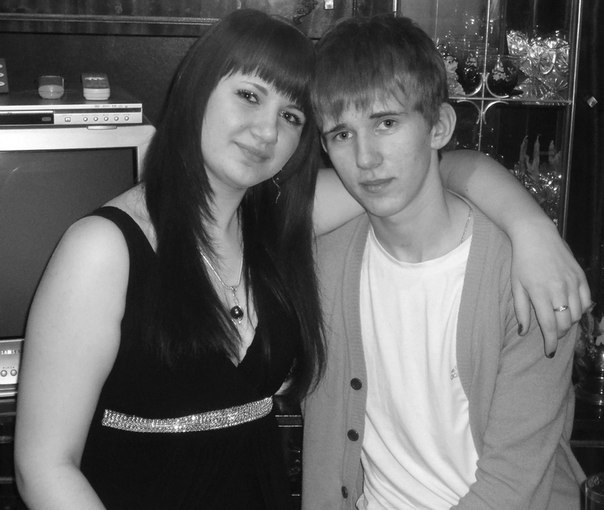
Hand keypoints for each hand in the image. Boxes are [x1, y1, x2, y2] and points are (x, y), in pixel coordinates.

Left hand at [510, 220, 590, 356]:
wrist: (536, 235)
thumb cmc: (522, 261)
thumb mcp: (516, 285)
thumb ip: (521, 310)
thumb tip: (523, 332)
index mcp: (540, 293)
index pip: (549, 326)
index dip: (551, 342)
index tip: (550, 352)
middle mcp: (559, 289)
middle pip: (565, 323)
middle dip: (558, 333)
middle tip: (551, 335)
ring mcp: (573, 282)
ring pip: (577, 314)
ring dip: (568, 322)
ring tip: (559, 322)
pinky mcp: (581, 276)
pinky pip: (586, 301)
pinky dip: (580, 310)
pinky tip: (571, 310)